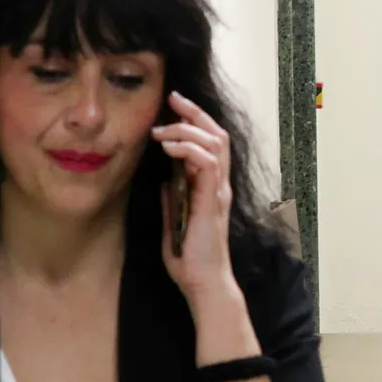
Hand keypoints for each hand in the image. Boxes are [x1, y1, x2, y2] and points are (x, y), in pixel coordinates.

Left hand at [151, 91, 235, 300]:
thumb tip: (164, 179)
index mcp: (210, 188)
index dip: (195, 121)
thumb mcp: (175, 221)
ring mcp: (218, 191)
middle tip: (173, 98)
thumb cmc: (190, 258)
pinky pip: (207, 164)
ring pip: (215, 143)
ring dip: (188, 129)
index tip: (174, 106)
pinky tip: (170, 147)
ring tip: (162, 128)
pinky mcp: (212, 200)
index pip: (211, 143)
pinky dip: (189, 149)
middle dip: (195, 112)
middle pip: (217, 135)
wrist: (202, 282)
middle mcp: (219, 185)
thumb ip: (172, 199)